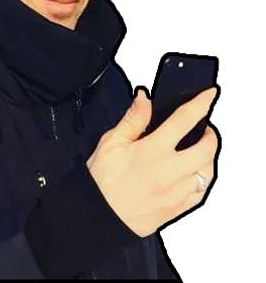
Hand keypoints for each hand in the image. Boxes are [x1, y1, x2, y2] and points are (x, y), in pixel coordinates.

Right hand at [86, 86, 219, 236]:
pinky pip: (201, 192)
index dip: (200, 103)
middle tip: (202, 128)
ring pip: (208, 171)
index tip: (209, 95)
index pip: (184, 120)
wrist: (100, 215)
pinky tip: (191, 173)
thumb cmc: (103, 180)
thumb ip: (133, 119)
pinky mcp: (178, 208)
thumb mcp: (112, 142)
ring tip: (196, 150)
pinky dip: (201, 179)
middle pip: (207, 148)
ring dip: (207, 157)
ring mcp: (176, 192)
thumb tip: (144, 98)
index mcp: (153, 151)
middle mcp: (169, 171)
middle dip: (209, 133)